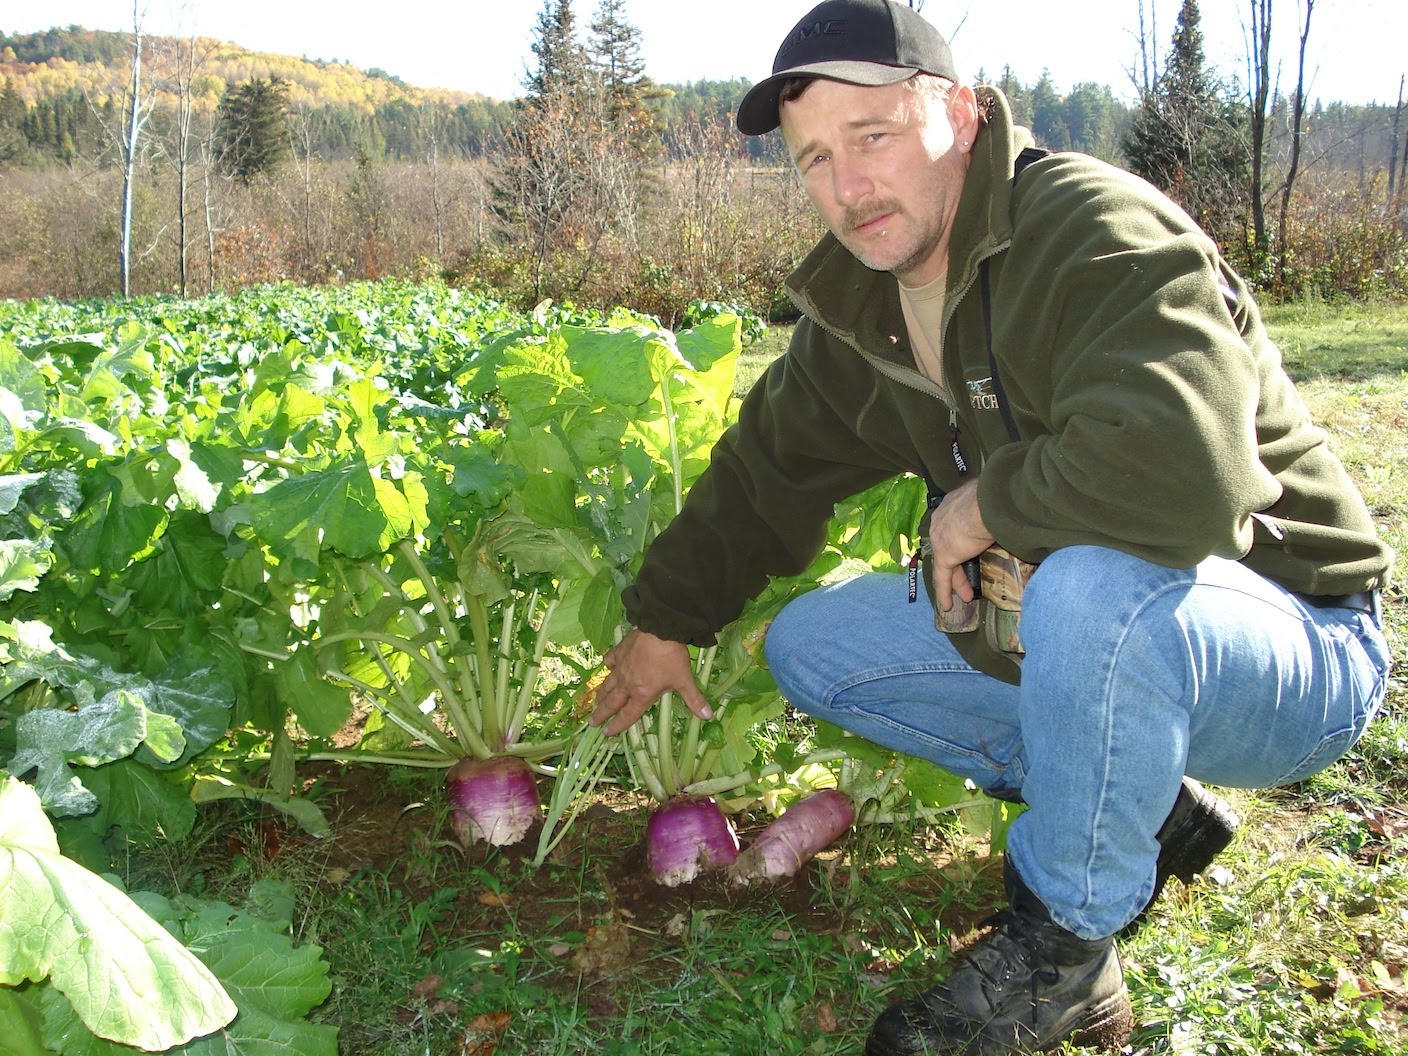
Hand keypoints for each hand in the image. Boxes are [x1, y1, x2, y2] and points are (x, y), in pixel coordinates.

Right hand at [588, 628, 713, 736]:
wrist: (660, 630)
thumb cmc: (672, 658)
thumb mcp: (684, 680)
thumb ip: (694, 699)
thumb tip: (708, 716)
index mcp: (642, 694)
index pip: (627, 715)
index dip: (617, 726)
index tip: (606, 733)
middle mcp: (628, 684)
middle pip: (611, 703)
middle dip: (601, 714)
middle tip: (591, 722)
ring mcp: (621, 668)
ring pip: (607, 684)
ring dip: (600, 695)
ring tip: (594, 702)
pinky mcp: (619, 652)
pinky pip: (609, 661)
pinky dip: (607, 666)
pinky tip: (605, 667)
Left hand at [927, 478, 994, 613]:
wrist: (991, 503)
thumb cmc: (998, 498)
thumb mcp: (995, 503)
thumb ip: (997, 513)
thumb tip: (1016, 515)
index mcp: (953, 504)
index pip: (955, 526)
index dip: (962, 540)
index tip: (970, 547)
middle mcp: (942, 519)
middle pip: (950, 546)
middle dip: (959, 563)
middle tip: (967, 576)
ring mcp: (940, 537)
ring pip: (947, 564)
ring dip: (957, 581)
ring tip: (966, 596)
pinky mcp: (945, 554)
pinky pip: (942, 577)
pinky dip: (945, 592)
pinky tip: (947, 605)